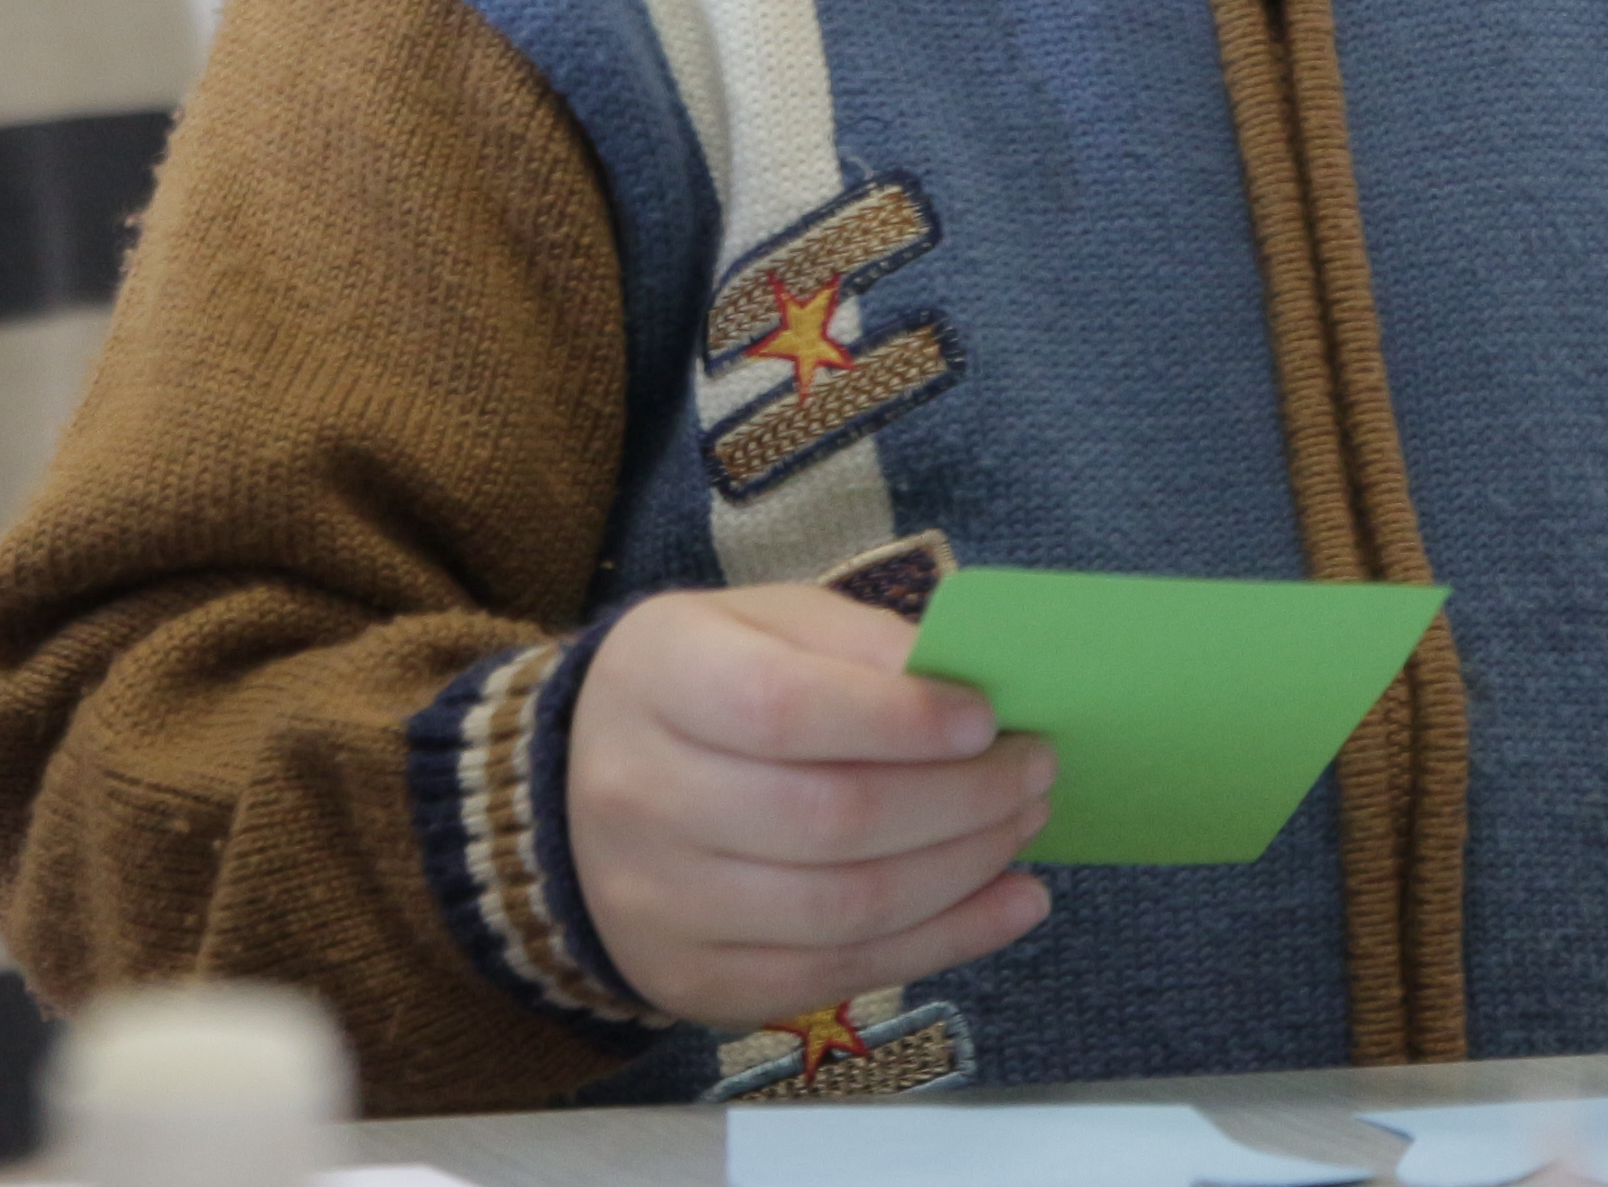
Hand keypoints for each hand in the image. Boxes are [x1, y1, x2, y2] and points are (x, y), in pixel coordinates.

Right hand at [559, 583, 1054, 1030]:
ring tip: (1023, 827)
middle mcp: (641, 797)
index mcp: (657, 680)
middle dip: (961, 799)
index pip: (785, 710)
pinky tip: (1012, 903)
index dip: (900, 720)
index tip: (986, 719)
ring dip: (965, 872)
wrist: (573, 798)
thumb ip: (856, 644)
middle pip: (830, 818)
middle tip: (1034, 771)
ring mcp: (663, 906)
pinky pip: (843, 974)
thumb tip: (968, 685)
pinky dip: (948, 942)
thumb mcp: (758, 626)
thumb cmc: (699, 692)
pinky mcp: (697, 982)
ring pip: (847, 907)